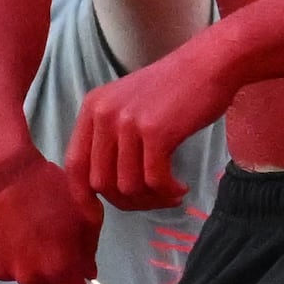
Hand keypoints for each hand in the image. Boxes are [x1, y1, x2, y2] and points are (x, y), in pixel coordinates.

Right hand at [0, 150, 103, 283]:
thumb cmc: (45, 185)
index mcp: (58, 267)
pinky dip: (1, 251)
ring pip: (21, 274)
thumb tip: (86, 271)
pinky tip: (1, 226)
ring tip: (22, 226)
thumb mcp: (84, 210)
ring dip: (26, 259)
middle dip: (54, 270)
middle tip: (50, 238)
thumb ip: (89, 247)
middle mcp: (28, 277)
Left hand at [64, 33, 231, 206]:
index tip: (98, 218)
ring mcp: (128, 122)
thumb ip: (111, 139)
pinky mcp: (156, 131)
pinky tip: (182, 187)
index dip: (82, 198)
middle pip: (100, 182)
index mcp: (92, 108)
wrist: (210, 64)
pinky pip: (154, 180)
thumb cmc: (175, 91)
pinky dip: (168, 191)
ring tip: (171, 192)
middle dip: (127, 202)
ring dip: (151, 199)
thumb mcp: (129, 106)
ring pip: (127, 186)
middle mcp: (103, 114)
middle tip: (154, 200)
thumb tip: (105, 189)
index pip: (73, 165)